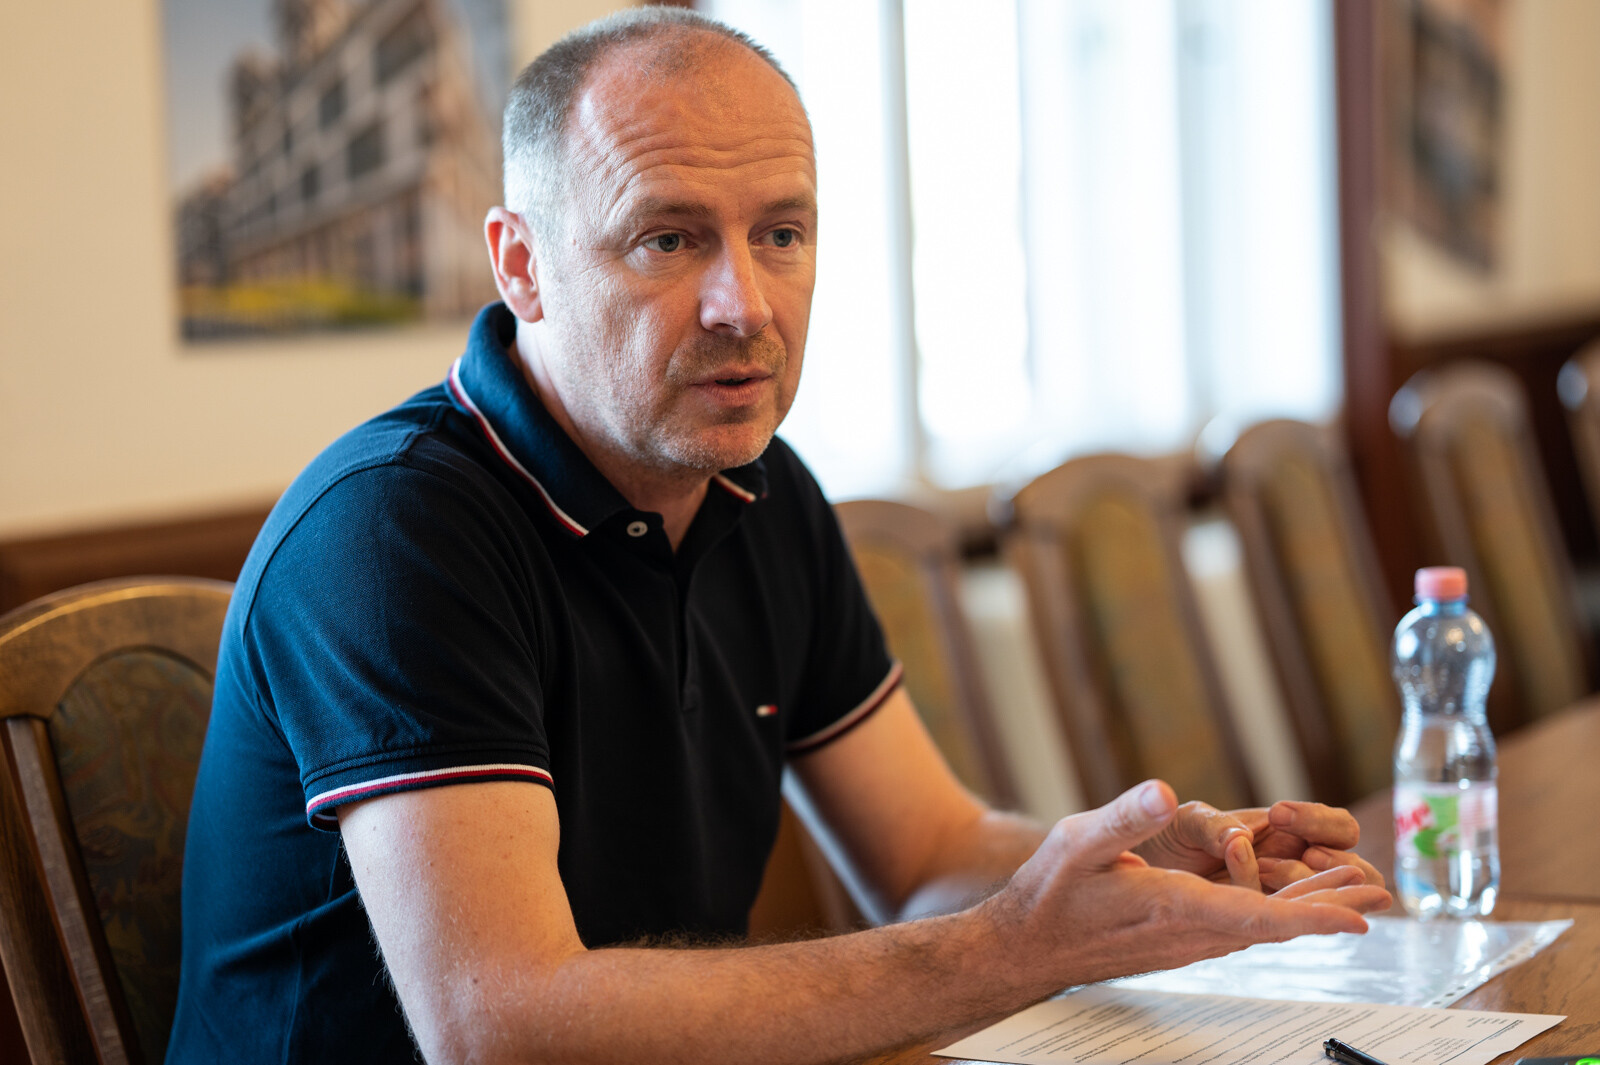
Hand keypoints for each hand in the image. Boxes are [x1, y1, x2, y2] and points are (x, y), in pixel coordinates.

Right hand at [984, 781, 1391, 991]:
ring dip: (1311, 905)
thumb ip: (1123, 818)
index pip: (1254, 918)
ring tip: (1357, 887)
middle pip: (1274, 922)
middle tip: (1382, 890)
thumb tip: (1163, 791)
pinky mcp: (1183, 935)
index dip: (1310, 916)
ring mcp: (1189, 938)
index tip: (1358, 918)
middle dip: (1330, 906)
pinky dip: (1280, 909)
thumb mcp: (1076, 842)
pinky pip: (1245, 924)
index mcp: (1170, 908)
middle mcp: (1189, 931)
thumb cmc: (1051, 894)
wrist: (1028, 946)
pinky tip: (1297, 896)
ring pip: (1264, 924)